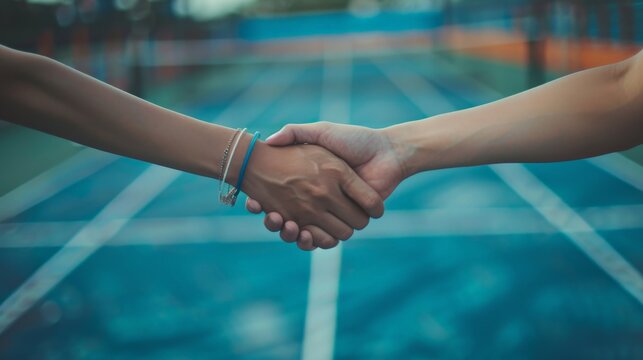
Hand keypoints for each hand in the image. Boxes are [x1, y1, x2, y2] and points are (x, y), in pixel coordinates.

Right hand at [246, 122, 406, 248]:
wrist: (386, 152)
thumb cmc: (354, 140)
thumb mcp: (321, 133)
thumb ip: (296, 132)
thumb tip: (269, 140)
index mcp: (309, 182)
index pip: (278, 198)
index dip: (263, 203)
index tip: (254, 202)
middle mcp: (317, 200)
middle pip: (287, 220)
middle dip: (275, 223)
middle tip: (270, 216)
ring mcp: (330, 212)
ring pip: (301, 233)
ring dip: (289, 234)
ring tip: (283, 223)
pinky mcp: (345, 222)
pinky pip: (323, 239)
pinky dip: (310, 241)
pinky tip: (301, 232)